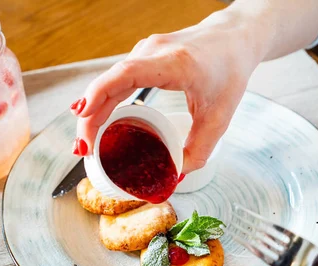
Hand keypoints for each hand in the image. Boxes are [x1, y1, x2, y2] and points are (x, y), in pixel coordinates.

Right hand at [71, 10, 264, 172]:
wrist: (234, 38)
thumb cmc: (230, 69)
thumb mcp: (219, 117)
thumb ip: (199, 150)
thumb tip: (176, 176)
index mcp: (174, 64)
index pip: (127, 74)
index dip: (100, 93)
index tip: (82, 115)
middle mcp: (153, 52)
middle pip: (109, 82)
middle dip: (90, 117)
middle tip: (83, 150)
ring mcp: (145, 52)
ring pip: (108, 82)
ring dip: (93, 111)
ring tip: (85, 143)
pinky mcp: (142, 57)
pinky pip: (115, 80)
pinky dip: (103, 101)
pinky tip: (94, 121)